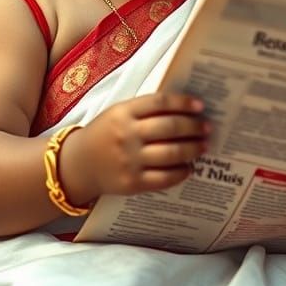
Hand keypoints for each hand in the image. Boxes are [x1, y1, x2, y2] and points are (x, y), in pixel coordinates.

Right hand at [62, 92, 208, 200]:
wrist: (78, 165)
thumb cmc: (104, 134)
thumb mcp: (118, 113)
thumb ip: (145, 110)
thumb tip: (184, 110)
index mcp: (123, 112)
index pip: (160, 103)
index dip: (183, 103)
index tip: (200, 106)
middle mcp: (127, 135)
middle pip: (170, 127)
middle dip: (194, 127)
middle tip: (207, 128)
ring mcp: (130, 160)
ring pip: (172, 153)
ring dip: (193, 149)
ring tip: (203, 146)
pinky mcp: (132, 183)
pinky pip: (165, 178)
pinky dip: (181, 172)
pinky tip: (188, 168)